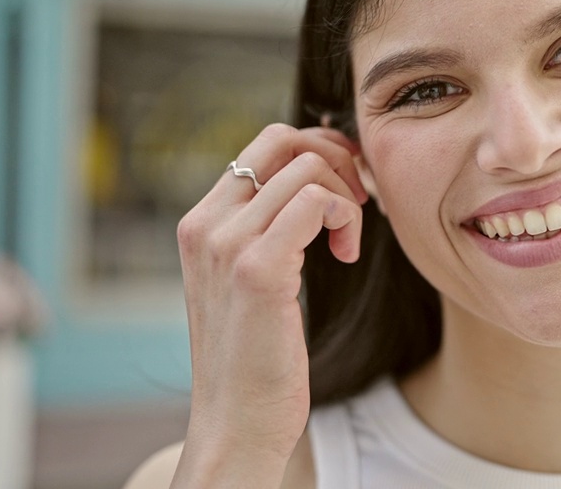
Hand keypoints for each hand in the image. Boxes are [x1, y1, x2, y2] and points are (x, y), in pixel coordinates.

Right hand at [173, 124, 367, 483]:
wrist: (237, 423)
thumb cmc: (257, 357)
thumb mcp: (252, 280)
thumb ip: (267, 228)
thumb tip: (316, 176)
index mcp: (201, 223)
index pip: (264, 143)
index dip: (319, 149)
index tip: (348, 184)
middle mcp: (205, 224)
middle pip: (282, 138)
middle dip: (336, 157)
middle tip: (359, 201)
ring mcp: (227, 244)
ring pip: (306, 166)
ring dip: (347, 197)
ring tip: (347, 242)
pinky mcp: (257, 268)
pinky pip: (315, 201)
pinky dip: (346, 217)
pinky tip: (346, 254)